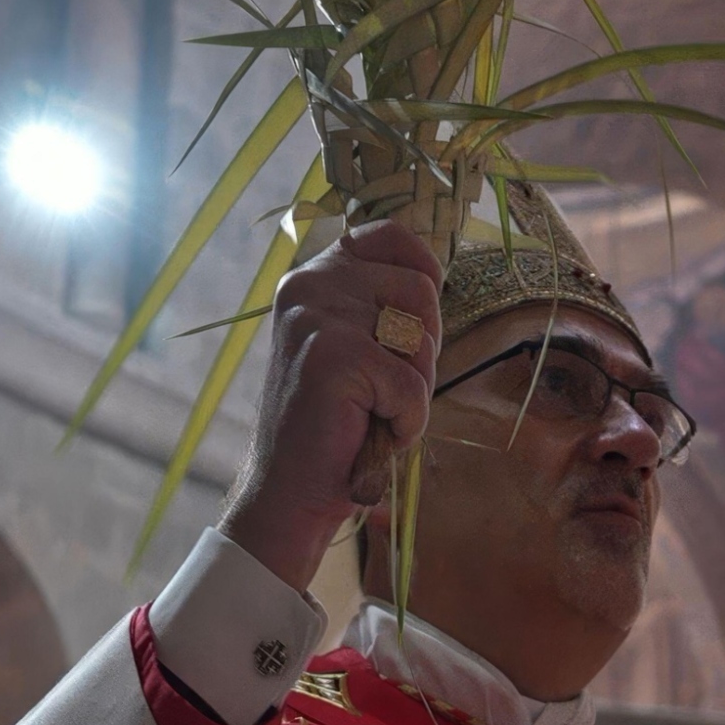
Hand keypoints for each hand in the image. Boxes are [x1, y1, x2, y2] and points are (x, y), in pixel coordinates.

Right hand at [216, 218, 445, 590]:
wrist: (289, 489)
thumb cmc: (334, 422)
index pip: (389, 235)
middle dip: (422, 348)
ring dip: (414, 385)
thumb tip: (435, 276)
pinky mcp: (332, 356)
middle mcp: (309, 283)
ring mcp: (317, 316)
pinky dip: (406, 421)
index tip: (414, 322)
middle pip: (421, 290)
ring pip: (421, 335)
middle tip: (383, 389)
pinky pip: (411, 385)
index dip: (422, 271)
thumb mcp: (356, 343)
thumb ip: (380, 304)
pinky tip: (372, 433)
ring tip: (373, 409)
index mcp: (313, 274)